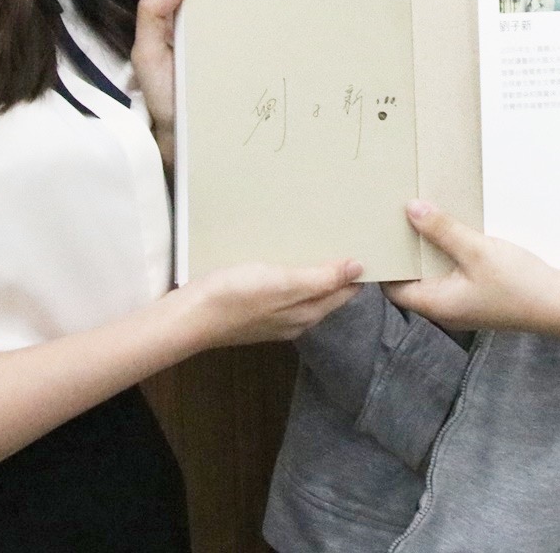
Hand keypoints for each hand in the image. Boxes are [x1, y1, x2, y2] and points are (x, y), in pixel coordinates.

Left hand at [131, 0, 288, 138]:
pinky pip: (273, 32)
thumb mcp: (148, 55)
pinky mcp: (259, 61)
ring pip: (258, 1)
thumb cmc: (165, 100)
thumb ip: (153, 15)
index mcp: (188, 17)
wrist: (187, 144)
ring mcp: (240, 42)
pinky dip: (289, 13)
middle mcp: (216, 24)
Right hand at [181, 259, 362, 345]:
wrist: (192, 316)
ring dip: (317, 273)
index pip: (345, 292)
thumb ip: (321, 279)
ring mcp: (275, 318)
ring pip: (306, 293)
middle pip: (327, 294)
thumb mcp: (284, 284)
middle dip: (340, 271)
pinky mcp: (256, 310)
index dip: (357, 271)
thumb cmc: (238, 296)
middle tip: (349, 239)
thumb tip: (359, 268)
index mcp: (308, 313)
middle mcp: (296, 320)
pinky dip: (294, 276)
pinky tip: (286, 260)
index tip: (368, 246)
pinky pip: (285, 292)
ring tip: (323, 244)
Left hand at [384, 201, 559, 332]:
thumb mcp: (478, 251)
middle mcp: (445, 308)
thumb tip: (411, 210)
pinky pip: (453, 273)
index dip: (384, 264)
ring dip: (429, 249)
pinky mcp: (479, 295)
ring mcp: (463, 303)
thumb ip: (443, 230)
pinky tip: (453, 231)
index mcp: (436, 304)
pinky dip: (448, 254)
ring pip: (434, 274)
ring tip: (421, 217)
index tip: (377, 235)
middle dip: (405, 250)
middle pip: (413, 279)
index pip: (393, 289)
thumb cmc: (519, 285)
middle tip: (396, 218)